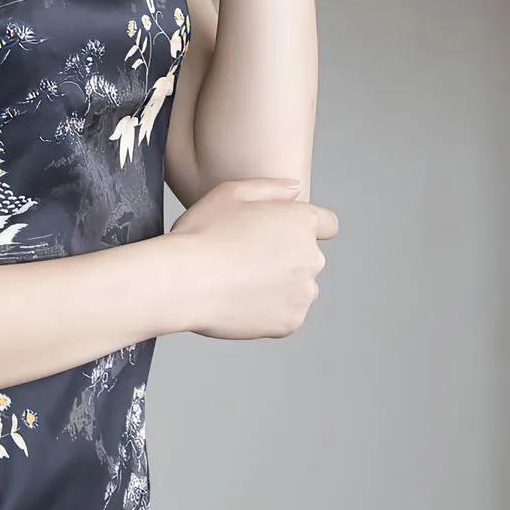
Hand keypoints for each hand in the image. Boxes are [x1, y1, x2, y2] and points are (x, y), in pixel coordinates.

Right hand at [165, 178, 336, 340]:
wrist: (181, 283)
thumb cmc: (200, 234)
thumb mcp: (230, 193)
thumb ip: (270, 188)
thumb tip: (296, 189)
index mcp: (301, 221)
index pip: (327, 225)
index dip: (305, 228)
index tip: (284, 236)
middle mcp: (311, 256)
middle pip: (309, 258)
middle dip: (287, 258)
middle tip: (246, 261)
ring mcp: (303, 292)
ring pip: (300, 289)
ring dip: (281, 287)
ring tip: (241, 284)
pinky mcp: (291, 322)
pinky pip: (287, 316)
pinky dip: (270, 312)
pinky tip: (241, 303)